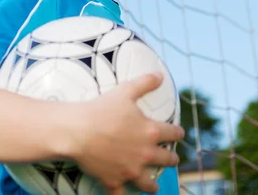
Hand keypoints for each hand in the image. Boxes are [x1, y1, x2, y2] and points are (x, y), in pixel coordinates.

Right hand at [72, 73, 183, 193]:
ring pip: (148, 183)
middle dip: (171, 159)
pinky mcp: (114, 181)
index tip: (179, 133)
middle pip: (166, 159)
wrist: (78, 130)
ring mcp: (130, 170)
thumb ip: (145, 82)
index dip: (178, 132)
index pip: (173, 133)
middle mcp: (145, 153)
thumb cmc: (102, 109)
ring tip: (154, 185)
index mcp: (151, 131)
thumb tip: (160, 75)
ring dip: (153, 184)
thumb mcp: (126, 90)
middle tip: (172, 159)